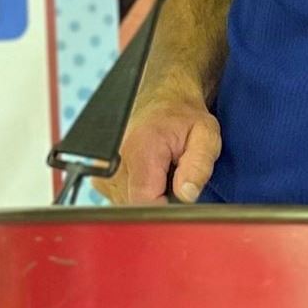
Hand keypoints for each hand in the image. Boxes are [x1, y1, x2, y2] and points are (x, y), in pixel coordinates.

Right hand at [97, 93, 220, 204]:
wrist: (163, 99)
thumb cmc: (184, 117)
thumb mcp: (206, 135)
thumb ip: (199, 166)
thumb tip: (186, 195)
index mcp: (141, 149)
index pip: (145, 203)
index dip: (166, 208)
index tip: (179, 196)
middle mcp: (115, 159)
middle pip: (136, 207)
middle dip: (159, 202)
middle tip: (174, 178)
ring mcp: (104, 168)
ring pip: (127, 206)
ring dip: (147, 197)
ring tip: (161, 174)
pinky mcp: (101, 174)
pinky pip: (119, 199)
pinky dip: (136, 193)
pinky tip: (148, 176)